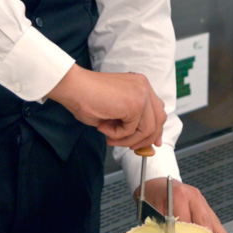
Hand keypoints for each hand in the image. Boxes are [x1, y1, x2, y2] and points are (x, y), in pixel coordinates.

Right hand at [47, 66, 166, 148]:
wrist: (73, 87)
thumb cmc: (86, 97)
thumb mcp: (115, 110)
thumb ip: (130, 120)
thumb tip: (140, 140)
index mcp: (140, 85)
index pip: (157, 110)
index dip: (155, 129)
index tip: (153, 143)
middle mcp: (144, 87)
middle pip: (159, 120)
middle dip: (146, 138)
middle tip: (131, 147)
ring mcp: (142, 94)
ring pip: (147, 129)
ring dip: (127, 139)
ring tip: (109, 135)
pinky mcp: (135, 104)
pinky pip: (132, 130)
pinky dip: (117, 135)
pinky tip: (103, 127)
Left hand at [141, 176, 231, 232]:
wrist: (157, 182)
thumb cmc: (153, 195)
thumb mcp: (150, 207)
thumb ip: (160, 223)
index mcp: (179, 194)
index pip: (186, 220)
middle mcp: (193, 196)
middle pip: (203, 221)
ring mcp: (201, 201)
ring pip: (213, 222)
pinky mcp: (205, 207)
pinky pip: (215, 221)